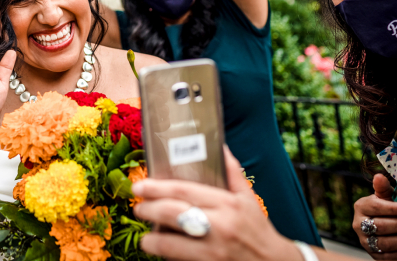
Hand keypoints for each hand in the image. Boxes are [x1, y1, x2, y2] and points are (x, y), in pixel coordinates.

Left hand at [132, 147, 298, 260]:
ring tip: (146, 236)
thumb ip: (232, 173)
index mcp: (227, 204)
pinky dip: (167, 255)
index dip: (157, 187)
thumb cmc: (257, 229)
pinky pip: (179, 259)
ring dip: (152, 239)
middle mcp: (219, 226)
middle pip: (172, 213)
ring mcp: (214, 250)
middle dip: (149, 209)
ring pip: (171, 243)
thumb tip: (221, 147)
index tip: (140, 185)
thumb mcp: (247, 198)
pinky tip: (161, 250)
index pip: (184, 190)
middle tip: (138, 207)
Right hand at [353, 174, 396, 258]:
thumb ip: (383, 188)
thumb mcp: (384, 197)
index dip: (393, 209)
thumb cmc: (385, 208)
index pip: (375, 207)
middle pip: (380, 226)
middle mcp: (358, 224)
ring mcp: (364, 240)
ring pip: (384, 242)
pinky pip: (387, 256)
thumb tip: (379, 176)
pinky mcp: (372, 253)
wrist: (381, 227)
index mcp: (360, 206)